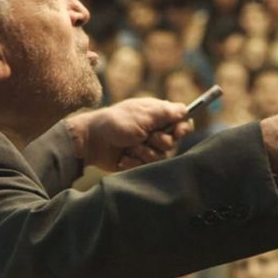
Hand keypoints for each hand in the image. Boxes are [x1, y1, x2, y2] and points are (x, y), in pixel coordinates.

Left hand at [66, 98, 191, 170]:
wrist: (91, 141)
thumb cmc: (116, 123)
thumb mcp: (143, 115)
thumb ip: (166, 113)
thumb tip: (186, 110)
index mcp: (158, 116)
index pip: (183, 122)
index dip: (183, 129)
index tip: (176, 132)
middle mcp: (155, 131)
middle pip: (173, 143)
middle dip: (158, 142)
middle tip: (144, 137)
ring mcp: (147, 147)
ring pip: (161, 157)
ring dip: (144, 153)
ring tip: (129, 147)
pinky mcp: (139, 161)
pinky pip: (146, 167)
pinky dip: (134, 162)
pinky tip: (123, 157)